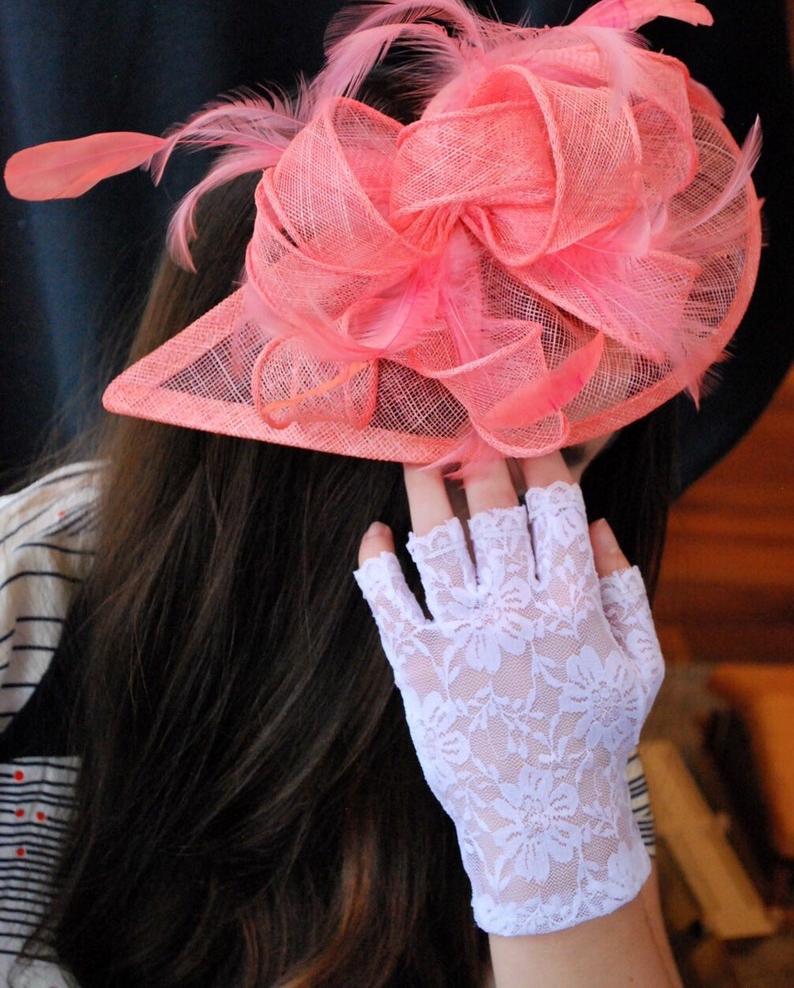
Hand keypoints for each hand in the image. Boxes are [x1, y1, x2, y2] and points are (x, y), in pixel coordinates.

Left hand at [354, 454, 663, 936]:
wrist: (542, 820)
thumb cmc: (594, 739)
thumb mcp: (639, 667)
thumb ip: (625, 590)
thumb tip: (597, 523)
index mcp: (571, 605)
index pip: (556, 508)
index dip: (542, 462)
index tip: (527, 435)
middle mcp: (514, 610)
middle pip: (494, 510)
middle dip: (482, 459)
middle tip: (468, 430)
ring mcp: (462, 635)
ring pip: (438, 539)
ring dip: (424, 490)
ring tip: (416, 456)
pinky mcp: (418, 664)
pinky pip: (387, 599)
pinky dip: (375, 561)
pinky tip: (373, 533)